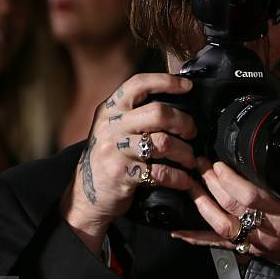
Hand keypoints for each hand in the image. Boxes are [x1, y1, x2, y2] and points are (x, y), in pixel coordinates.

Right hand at [60, 73, 197, 253]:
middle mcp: (111, 126)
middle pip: (158, 113)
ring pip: (163, 143)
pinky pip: (160, 172)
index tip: (187, 86)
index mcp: (111, 109)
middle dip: (184, 122)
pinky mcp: (122, 174)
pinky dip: (179, 177)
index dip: (165, 81)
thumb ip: (136, 114)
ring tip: (191, 160)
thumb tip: (175, 100)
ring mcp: (115, 150)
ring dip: (185, 152)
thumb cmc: (110, 158)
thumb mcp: (114, 129)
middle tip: (192, 133)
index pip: (138, 84)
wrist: (86, 197)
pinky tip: (185, 180)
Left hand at [171, 158, 279, 267]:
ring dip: (202, 202)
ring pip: (222, 224)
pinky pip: (219, 245)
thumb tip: (275, 146)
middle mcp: (267, 227)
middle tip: (199, 163)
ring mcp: (256, 240)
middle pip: (233, 206)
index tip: (219, 162)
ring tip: (189, 184)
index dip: (231, 179)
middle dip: (212, 183)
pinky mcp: (248, 249)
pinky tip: (179, 231)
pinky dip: (197, 238)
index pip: (252, 195)